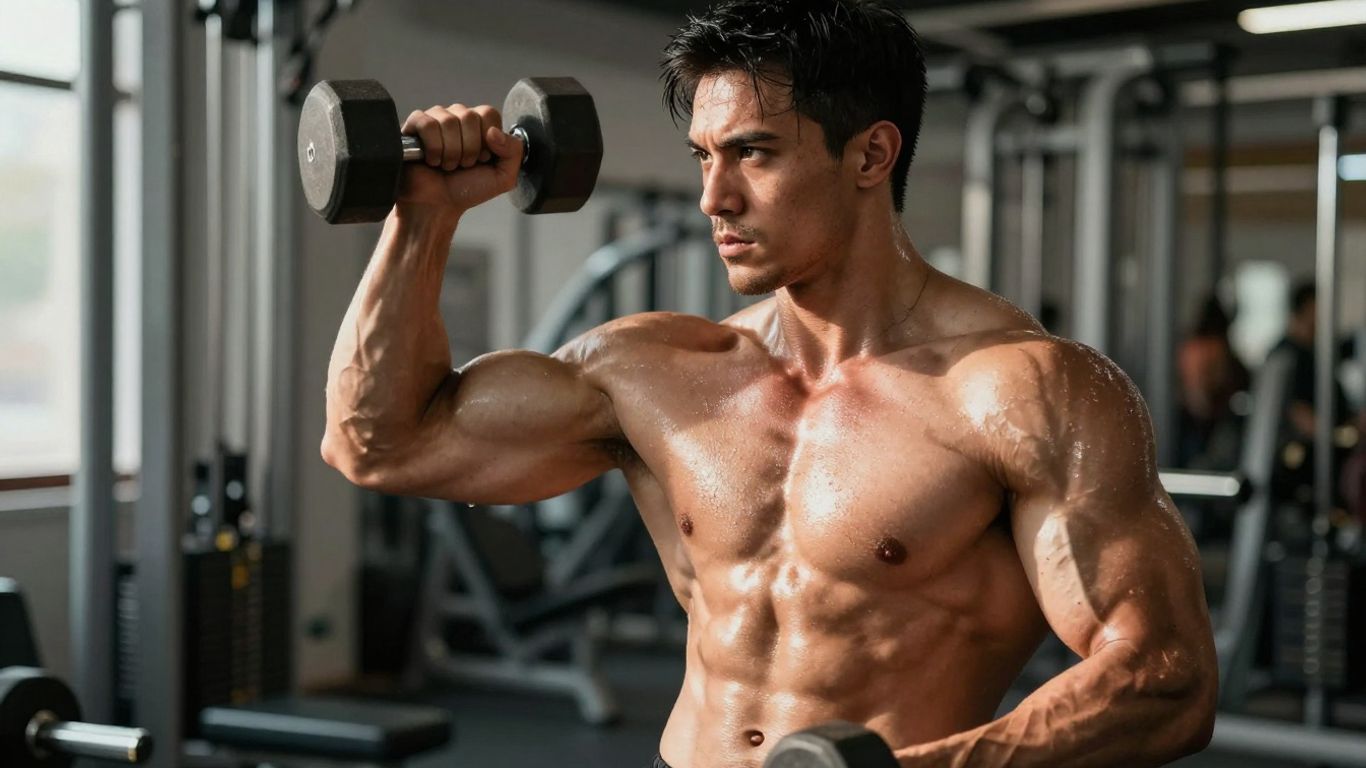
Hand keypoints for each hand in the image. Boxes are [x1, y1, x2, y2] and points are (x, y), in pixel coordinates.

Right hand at [395, 103, 524, 220]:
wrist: (438, 206)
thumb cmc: (467, 190)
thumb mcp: (503, 177)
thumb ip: (514, 152)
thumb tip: (494, 131)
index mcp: (479, 125)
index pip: (488, 113)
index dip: (487, 140)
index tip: (481, 159)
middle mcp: (457, 117)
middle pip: (469, 116)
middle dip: (469, 149)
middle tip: (463, 165)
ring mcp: (435, 119)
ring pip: (449, 121)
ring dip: (451, 153)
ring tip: (447, 165)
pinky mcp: (414, 125)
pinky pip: (427, 125)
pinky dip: (433, 148)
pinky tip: (432, 160)